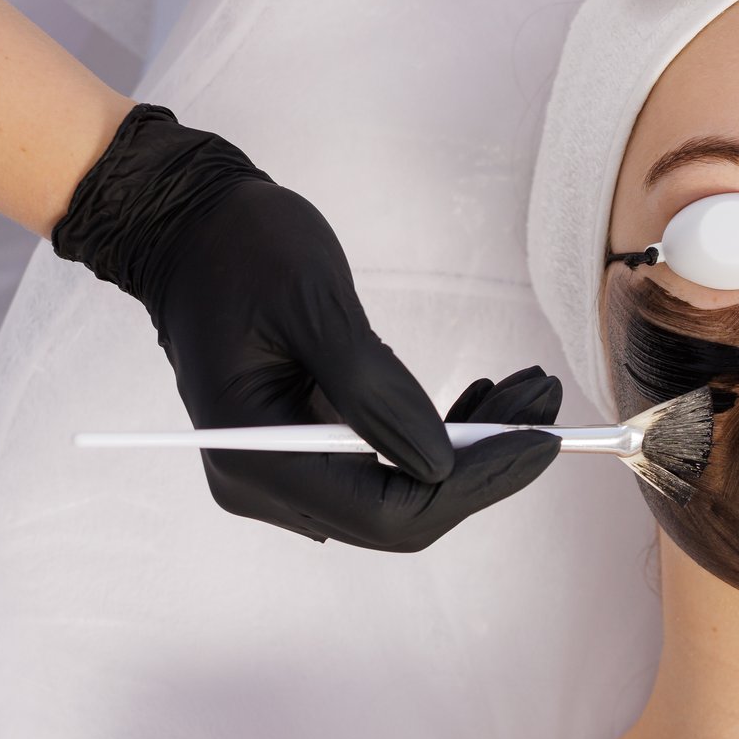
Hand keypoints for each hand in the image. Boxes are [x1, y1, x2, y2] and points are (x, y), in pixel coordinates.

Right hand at [53, 105, 560, 549]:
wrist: (188, 226)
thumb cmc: (241, 248)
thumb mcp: (313, 302)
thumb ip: (372, 387)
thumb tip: (439, 462)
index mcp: (256, 459)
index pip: (387, 512)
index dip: (473, 485)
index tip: (541, 441)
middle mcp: (265, 484)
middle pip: (401, 513)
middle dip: (484, 466)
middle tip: (550, 406)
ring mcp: (285, 472)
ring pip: (403, 489)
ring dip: (475, 447)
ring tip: (534, 390)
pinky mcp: (307, 449)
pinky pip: (387, 463)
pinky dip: (441, 434)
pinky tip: (488, 397)